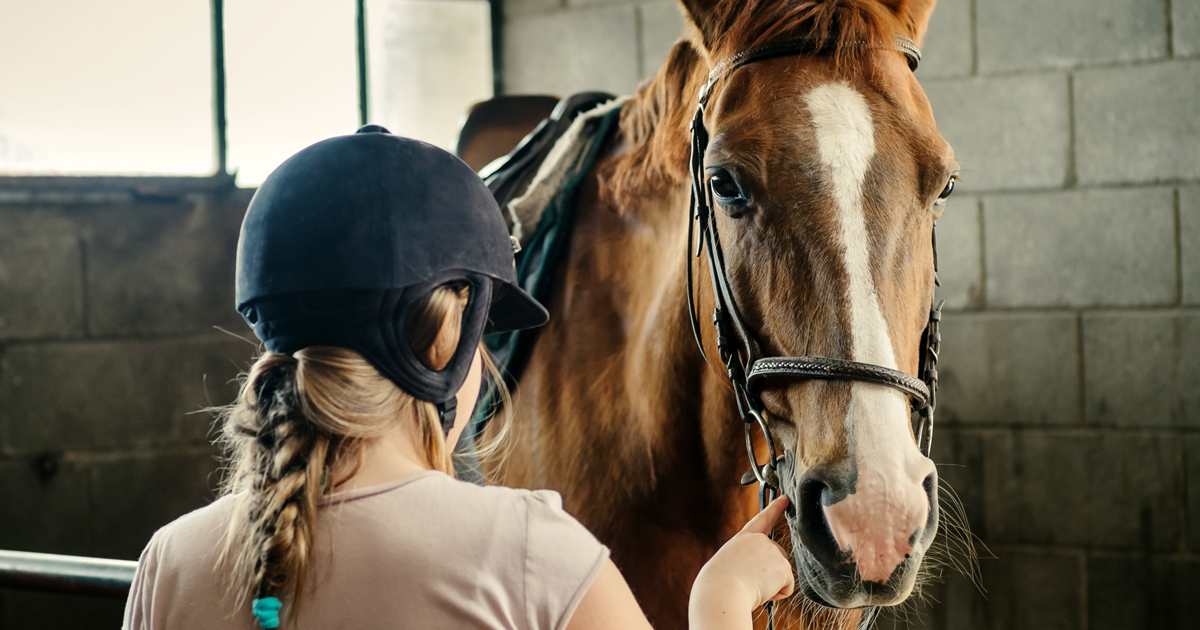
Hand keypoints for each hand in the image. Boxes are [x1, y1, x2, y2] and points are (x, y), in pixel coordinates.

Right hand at [689, 496, 794, 629]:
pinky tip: (761, 591)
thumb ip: (745, 562)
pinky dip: (777, 594)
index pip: (761, 520)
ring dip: (770, 586)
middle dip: (769, 573)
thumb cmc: (717, 586)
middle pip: (776, 557)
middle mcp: (759, 540)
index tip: (785, 498)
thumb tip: (760, 577)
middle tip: (746, 582)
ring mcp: (772, 551)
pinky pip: (787, 587)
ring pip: (781, 574)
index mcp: (742, 539)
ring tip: (750, 586)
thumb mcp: (727, 565)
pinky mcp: (783, 566)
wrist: (721, 592)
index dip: (774, 508)